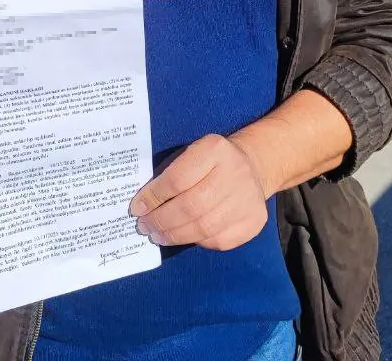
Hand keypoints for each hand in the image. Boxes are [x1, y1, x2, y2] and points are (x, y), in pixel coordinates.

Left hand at [128, 134, 269, 250]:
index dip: (154, 197)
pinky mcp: (254, 221)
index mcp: (214, 149)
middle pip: (191, 206)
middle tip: (145, 227)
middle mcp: (235, 172)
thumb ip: (169, 174)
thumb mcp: (190, 154)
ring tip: (158, 236)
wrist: (252, 167)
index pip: (178, 178)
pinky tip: (184, 237)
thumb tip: (142, 205)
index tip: (137, 209)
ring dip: (175, 235)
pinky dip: (197, 241)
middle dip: (162, 220)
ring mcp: (248, 199)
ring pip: (204, 227)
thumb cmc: (209, 162)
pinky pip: (219, 240)